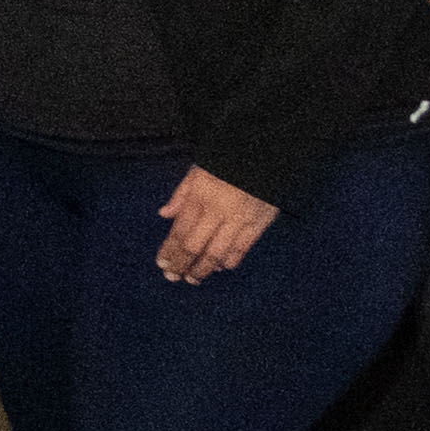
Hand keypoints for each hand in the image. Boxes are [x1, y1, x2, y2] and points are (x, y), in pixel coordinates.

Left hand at [152, 166, 279, 282]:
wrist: (267, 152)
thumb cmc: (229, 160)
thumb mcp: (199, 169)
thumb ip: (181, 194)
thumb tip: (164, 214)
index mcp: (201, 195)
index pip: (179, 231)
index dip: (169, 250)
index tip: (162, 262)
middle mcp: (219, 210)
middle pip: (195, 246)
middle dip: (181, 264)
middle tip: (173, 276)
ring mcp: (241, 218)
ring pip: (217, 253)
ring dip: (203, 269)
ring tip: (193, 278)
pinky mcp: (261, 222)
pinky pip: (242, 249)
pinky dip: (229, 261)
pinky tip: (219, 267)